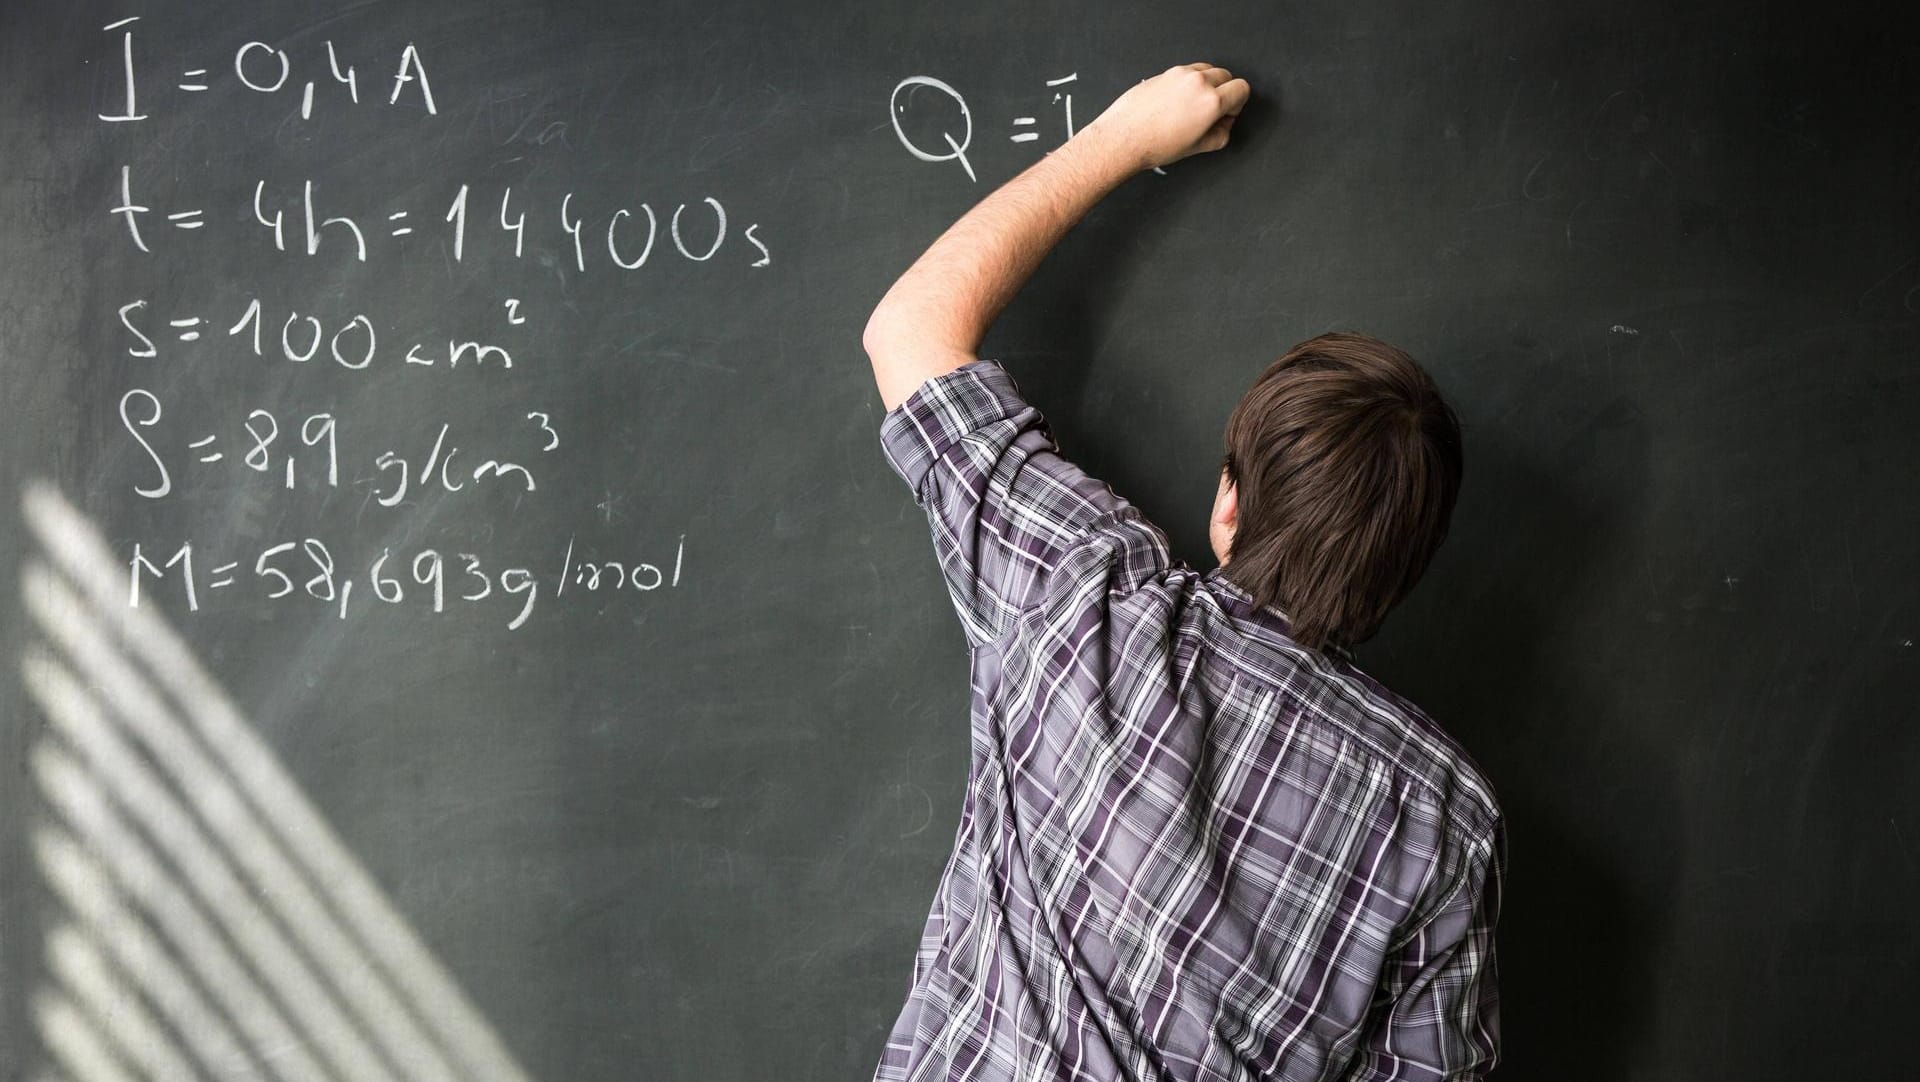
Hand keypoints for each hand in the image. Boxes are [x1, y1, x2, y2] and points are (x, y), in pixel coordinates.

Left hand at [1083, 63, 1250, 170]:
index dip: (1238, 103)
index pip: (1242, 88)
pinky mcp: (1166, 72)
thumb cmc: (1154, 145)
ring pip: (1207, 70)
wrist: (1123, 138)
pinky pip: (1188, 71)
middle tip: (1211, 112)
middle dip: (1224, 93)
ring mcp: (1180, 74)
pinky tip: (1178, 102)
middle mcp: (1198, 82)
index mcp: (1211, 101)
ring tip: (1193, 107)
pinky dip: (1190, 82)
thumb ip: (1220, 135)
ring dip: (1207, 84)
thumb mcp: (1197, 148)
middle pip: (1226, 76)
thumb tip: (1225, 127)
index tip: (1228, 113)